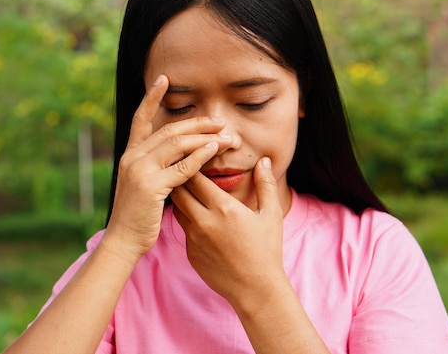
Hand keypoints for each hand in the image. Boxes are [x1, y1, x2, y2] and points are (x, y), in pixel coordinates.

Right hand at [105, 75, 232, 259]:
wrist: (123, 240)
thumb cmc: (137, 215)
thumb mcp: (143, 185)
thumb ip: (157, 167)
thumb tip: (179, 155)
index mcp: (130, 154)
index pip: (140, 118)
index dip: (152, 97)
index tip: (164, 79)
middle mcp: (133, 157)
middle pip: (169, 130)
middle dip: (197, 123)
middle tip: (220, 121)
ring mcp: (140, 170)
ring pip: (177, 144)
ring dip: (205, 138)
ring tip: (227, 136)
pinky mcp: (151, 186)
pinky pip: (181, 167)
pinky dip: (200, 157)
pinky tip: (215, 151)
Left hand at [171, 157, 286, 304]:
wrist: (255, 289)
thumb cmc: (267, 250)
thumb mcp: (271, 214)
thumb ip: (265, 184)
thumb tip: (263, 161)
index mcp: (224, 207)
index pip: (196, 177)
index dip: (193, 165)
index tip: (195, 159)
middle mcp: (204, 221)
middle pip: (179, 190)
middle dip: (180, 179)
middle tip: (185, 171)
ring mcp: (194, 238)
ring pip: (177, 209)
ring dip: (181, 198)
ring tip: (188, 191)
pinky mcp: (190, 252)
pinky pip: (183, 229)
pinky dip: (188, 220)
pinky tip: (198, 218)